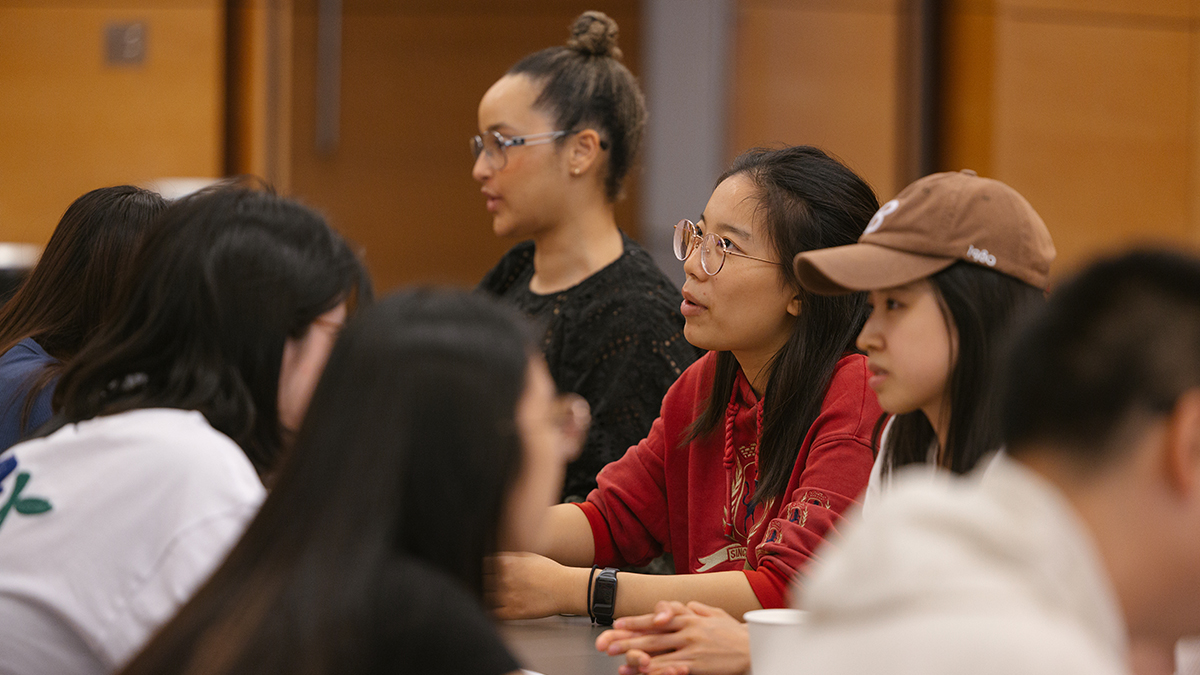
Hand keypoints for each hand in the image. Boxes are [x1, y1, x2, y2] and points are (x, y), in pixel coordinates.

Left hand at [486, 552, 581, 618]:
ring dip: (485, 595)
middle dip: (483, 581)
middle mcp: (504, 579)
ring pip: (484, 596)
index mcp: (506, 563)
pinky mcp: (512, 612)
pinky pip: (492, 613)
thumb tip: (493, 558)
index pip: (483, 564)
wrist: (565, 589)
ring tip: (491, 595)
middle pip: (481, 580)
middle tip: (488, 583)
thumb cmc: (550, 572)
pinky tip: (493, 607)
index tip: (484, 571)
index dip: (483, 568)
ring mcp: (506, 597)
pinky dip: (489, 611)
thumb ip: (508, 557)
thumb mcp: (528, 556)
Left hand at [595, 601, 749, 674]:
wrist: (754, 647)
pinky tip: (646, 673)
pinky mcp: (697, 665)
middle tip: (606, 644)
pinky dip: (658, 671)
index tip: (617, 625)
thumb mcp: (714, 613)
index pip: (656, 619)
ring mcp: (691, 648)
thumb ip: (696, 609)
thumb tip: (684, 605)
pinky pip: (673, 668)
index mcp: (688, 617)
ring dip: (636, 658)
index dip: (635, 622)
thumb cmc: (734, 632)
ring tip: (619, 663)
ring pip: (658, 653)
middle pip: (651, 636)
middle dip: (626, 641)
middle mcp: (687, 630)